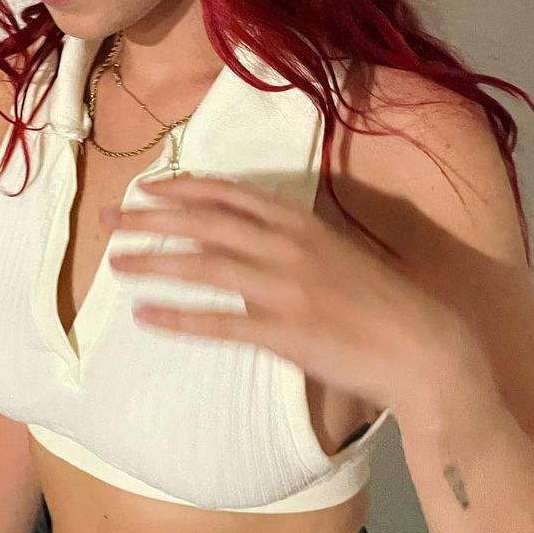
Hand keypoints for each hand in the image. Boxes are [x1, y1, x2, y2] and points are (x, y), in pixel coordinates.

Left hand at [102, 173, 465, 414]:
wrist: (422, 345)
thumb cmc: (381, 300)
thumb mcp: (335, 253)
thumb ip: (292, 244)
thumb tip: (248, 244)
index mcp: (301, 222)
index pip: (229, 193)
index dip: (183, 187)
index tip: (148, 187)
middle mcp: (287, 246)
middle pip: (204, 222)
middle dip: (152, 217)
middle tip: (111, 219)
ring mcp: (283, 288)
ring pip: (203, 266)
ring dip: (153, 262)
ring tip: (115, 264)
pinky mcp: (283, 331)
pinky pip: (218, 322)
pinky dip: (177, 317)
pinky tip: (145, 315)